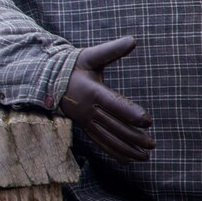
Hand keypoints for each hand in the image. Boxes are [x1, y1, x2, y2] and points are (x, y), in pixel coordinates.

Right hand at [59, 36, 154, 161]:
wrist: (48, 80)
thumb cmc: (74, 66)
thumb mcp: (91, 55)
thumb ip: (112, 50)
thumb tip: (133, 39)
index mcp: (92, 91)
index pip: (114, 104)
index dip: (131, 113)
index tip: (148, 121)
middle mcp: (88, 109)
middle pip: (114, 126)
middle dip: (134, 136)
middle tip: (153, 143)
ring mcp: (85, 120)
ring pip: (108, 138)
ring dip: (127, 148)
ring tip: (145, 156)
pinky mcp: (84, 126)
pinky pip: (100, 142)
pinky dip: (114, 152)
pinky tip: (128, 160)